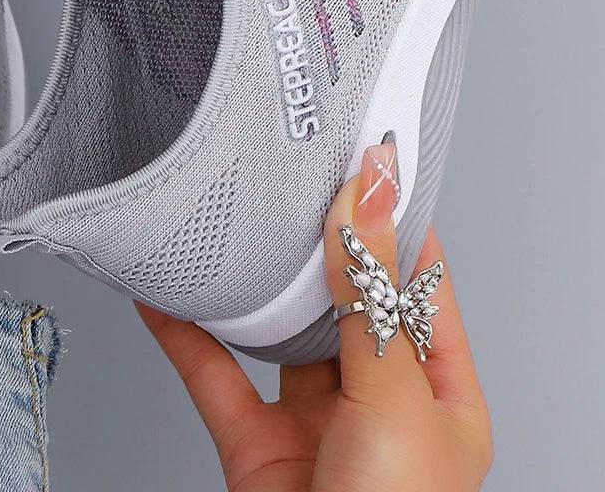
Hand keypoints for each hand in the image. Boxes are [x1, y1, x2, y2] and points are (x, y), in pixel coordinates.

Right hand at [137, 142, 491, 490]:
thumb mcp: (395, 397)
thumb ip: (371, 294)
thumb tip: (371, 192)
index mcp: (440, 392)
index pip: (420, 282)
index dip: (393, 216)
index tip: (362, 153)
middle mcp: (380, 403)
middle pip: (345, 301)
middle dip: (315, 243)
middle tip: (287, 175)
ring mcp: (317, 426)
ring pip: (277, 334)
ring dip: (249, 287)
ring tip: (230, 223)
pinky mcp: (256, 449)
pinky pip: (215, 379)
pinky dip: (186, 335)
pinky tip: (164, 294)